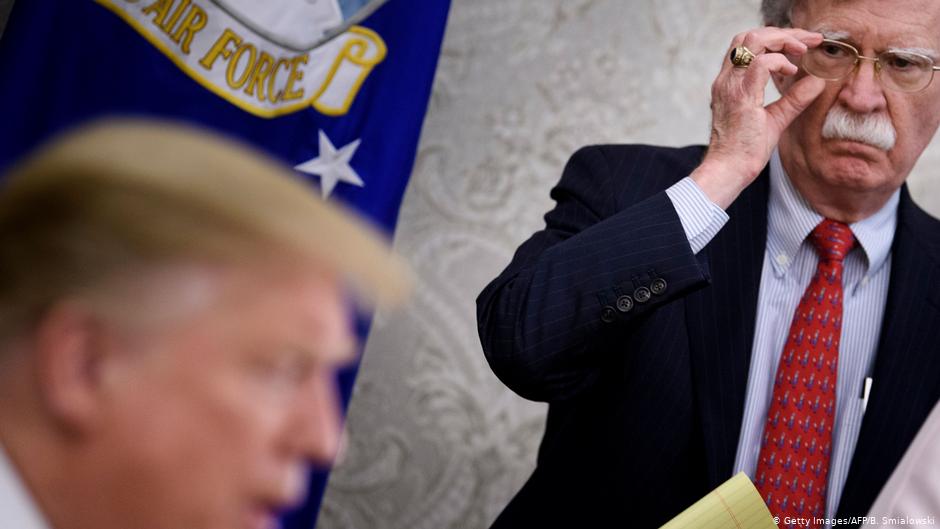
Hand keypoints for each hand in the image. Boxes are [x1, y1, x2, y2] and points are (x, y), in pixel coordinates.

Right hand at [691, 27, 825, 208]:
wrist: (728, 169)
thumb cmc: (745, 150)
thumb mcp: (775, 119)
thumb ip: (794, 98)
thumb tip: (818, 81)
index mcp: (730, 82)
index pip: (747, 44)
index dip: (776, 37)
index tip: (801, 45)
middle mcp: (727, 80)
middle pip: (750, 35)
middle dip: (783, 33)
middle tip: (808, 41)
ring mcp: (731, 86)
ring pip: (754, 41)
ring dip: (783, 40)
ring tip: (802, 50)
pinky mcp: (741, 97)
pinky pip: (761, 64)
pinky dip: (780, 61)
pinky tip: (792, 71)